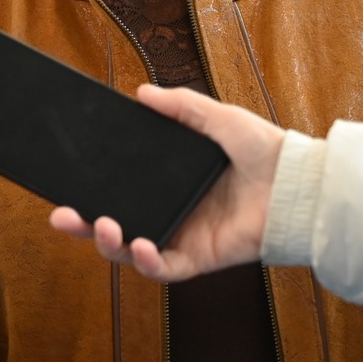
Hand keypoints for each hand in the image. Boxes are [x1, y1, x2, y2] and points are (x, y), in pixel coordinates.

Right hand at [46, 84, 285, 280]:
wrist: (301, 184)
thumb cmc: (268, 152)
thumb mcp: (219, 118)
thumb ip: (182, 106)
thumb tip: (142, 92)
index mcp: (170, 183)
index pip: (119, 190)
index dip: (90, 192)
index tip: (66, 186)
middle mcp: (171, 213)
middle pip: (114, 225)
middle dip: (82, 226)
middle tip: (61, 216)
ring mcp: (183, 237)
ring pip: (131, 251)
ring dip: (109, 243)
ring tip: (102, 225)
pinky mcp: (201, 258)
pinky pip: (165, 269)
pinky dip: (147, 262)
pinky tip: (140, 245)